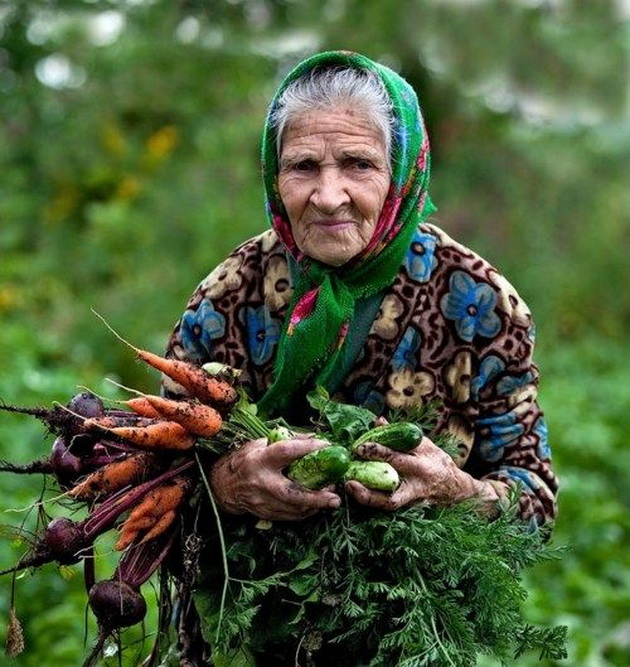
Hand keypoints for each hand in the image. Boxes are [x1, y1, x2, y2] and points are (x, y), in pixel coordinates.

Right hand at [209, 435, 341, 520]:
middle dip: (316, 496)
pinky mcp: (265, 513)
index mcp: (259, 459)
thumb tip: (313, 438)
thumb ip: (286, 441)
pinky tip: (317, 505)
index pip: (286, 452)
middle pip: (292, 492)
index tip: (327, 446)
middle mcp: (261, 482)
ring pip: (294, 508)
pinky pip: (290, 516)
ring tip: (332, 498)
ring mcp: (262, 501)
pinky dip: (306, 511)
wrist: (224, 486)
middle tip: (335, 495)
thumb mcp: (260, 443)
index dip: (307, 448)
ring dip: (316, 505)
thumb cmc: (245, 460)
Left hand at [345, 437, 500, 512]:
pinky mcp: (408, 508)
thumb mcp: (424, 444)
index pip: (397, 458)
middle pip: (391, 492)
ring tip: (349, 487)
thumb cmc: (437, 461)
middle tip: (348, 480)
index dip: (377, 452)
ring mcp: (412, 500)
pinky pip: (388, 505)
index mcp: (422, 466)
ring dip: (367, 498)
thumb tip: (377, 421)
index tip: (359, 448)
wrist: (456, 489)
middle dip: (369, 487)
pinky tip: (356, 491)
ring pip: (388, 504)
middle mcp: (417, 486)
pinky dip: (372, 500)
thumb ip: (400, 434)